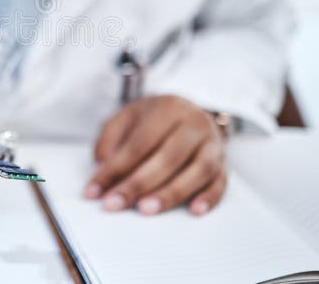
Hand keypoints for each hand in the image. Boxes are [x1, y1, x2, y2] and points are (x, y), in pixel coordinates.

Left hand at [83, 95, 226, 215]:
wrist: (190, 111)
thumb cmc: (154, 119)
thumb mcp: (127, 118)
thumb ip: (110, 140)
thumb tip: (103, 167)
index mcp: (168, 108)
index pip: (139, 143)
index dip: (115, 168)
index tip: (95, 190)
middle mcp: (194, 123)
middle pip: (167, 157)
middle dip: (138, 184)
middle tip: (115, 204)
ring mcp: (213, 143)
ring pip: (197, 171)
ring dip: (171, 193)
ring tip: (146, 209)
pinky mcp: (224, 163)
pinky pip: (220, 182)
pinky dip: (209, 197)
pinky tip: (194, 211)